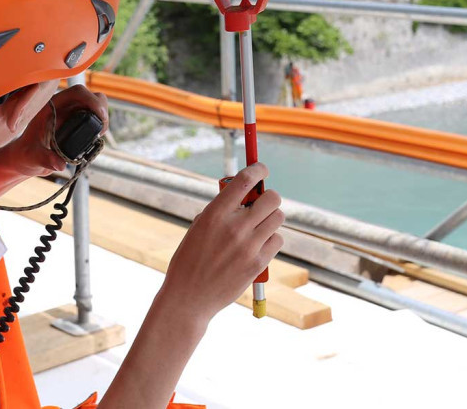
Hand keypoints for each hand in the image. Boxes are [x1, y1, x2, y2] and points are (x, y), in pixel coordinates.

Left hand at [3, 84, 108, 177]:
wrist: (28, 158)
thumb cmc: (27, 154)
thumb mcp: (33, 157)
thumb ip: (45, 159)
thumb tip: (60, 164)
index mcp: (53, 106)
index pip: (77, 92)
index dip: (91, 100)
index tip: (100, 116)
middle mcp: (65, 107)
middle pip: (91, 96)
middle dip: (101, 109)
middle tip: (102, 130)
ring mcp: (73, 114)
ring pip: (96, 107)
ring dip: (102, 119)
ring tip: (99, 135)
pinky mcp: (79, 124)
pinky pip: (95, 120)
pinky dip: (99, 127)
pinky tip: (95, 139)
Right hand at [158, 163, 283, 326]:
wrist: (188, 299)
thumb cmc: (189, 261)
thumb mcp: (198, 229)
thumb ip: (219, 211)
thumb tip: (244, 197)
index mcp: (215, 214)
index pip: (245, 180)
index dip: (258, 169)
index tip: (262, 168)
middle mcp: (235, 227)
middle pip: (272, 197)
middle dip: (269, 196)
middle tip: (261, 203)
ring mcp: (249, 246)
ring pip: (278, 217)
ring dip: (271, 217)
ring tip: (258, 226)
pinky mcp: (258, 263)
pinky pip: (277, 240)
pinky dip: (271, 239)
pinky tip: (258, 245)